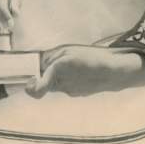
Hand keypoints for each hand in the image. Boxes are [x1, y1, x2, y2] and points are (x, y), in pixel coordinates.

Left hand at [25, 45, 143, 97]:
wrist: (115, 71)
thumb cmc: (91, 58)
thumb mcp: (67, 51)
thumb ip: (50, 57)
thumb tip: (38, 63)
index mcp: (57, 74)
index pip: (36, 89)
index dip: (30, 86)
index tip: (30, 78)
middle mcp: (63, 87)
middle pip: (47, 82)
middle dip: (46, 73)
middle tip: (54, 62)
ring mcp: (72, 91)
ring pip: (57, 84)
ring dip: (59, 75)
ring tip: (72, 63)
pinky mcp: (80, 93)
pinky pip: (68, 85)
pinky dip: (70, 78)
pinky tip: (80, 70)